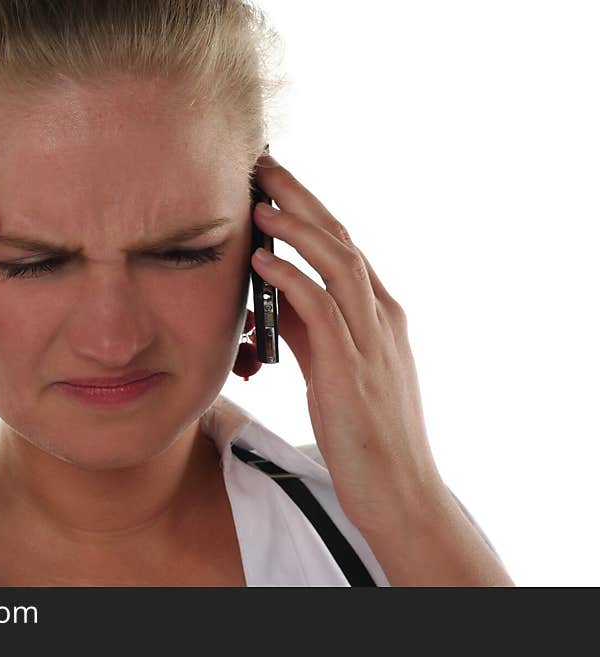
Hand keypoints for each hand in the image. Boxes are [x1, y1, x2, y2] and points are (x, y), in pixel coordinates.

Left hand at [250, 154, 446, 536]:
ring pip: (338, 264)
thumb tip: (274, 295)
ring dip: (297, 228)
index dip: (309, 208)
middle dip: (302, 197)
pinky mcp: (354, 370)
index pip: (343, 245)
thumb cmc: (364, 431)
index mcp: (379, 314)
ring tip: (258, 202)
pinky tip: (262, 261)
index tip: (274, 181)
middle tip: (263, 164)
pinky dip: (291, 280)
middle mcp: (382, 317)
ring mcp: (373, 341)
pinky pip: (322, 311)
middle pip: (342, 239)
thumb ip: (310, 328)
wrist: (399, 490)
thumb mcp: (334, 368)